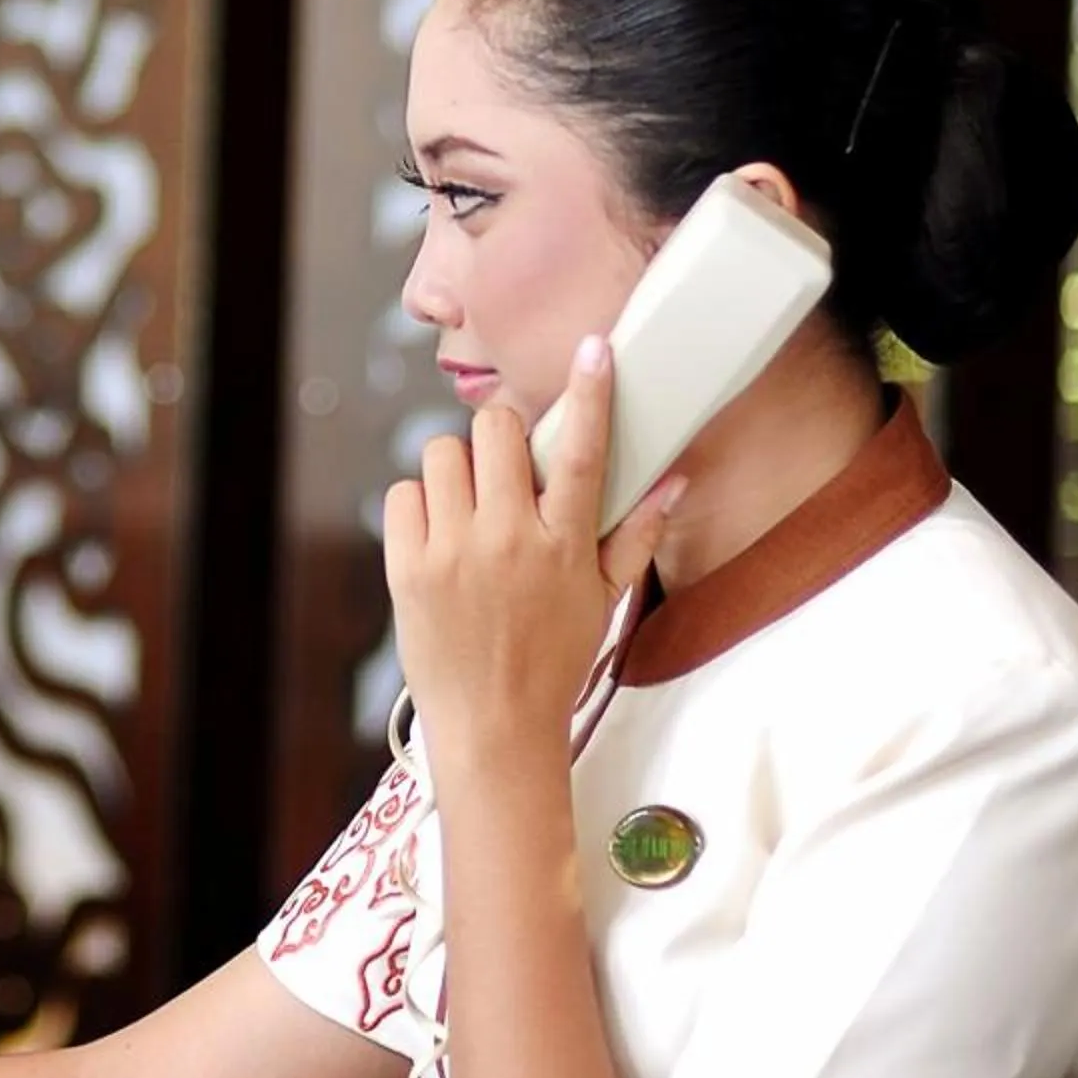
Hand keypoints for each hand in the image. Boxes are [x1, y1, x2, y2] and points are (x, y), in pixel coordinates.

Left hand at [382, 334, 681, 766]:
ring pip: (443, 453)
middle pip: (496, 429)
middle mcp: (508, 539)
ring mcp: (452, 551)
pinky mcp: (407, 567)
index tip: (595, 351)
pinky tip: (439, 536)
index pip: (584, 452)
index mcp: (564, 545)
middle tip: (506, 473)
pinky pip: (403, 493)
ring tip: (471, 510)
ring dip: (458, 470)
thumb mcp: (605, 599)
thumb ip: (637, 534)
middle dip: (502, 440)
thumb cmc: (553, 660)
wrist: (493, 726)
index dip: (590, 394)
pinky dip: (419, 505)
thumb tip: (674, 479)